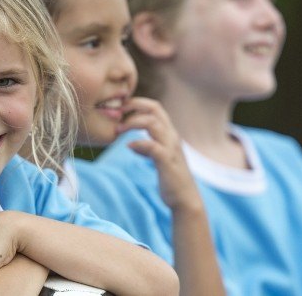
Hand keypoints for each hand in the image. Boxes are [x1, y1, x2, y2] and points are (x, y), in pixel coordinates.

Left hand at [117, 97, 202, 211]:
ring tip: (118, 130)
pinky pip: (151, 145)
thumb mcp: (159, 158)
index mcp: (170, 133)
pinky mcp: (167, 160)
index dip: (137, 103)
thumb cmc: (171, 178)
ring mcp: (170, 147)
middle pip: (154, 109)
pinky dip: (138, 143)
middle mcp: (172, 136)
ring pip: (152, 122)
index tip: (121, 109)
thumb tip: (132, 144)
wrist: (185, 199)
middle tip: (116, 112)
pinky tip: (128, 147)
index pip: (155, 107)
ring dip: (132, 122)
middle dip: (133, 106)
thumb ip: (148, 147)